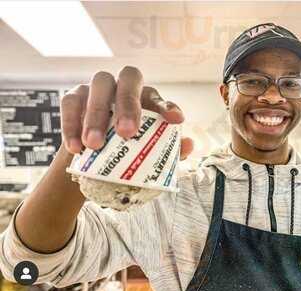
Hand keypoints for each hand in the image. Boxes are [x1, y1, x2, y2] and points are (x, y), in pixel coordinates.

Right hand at [60, 66, 193, 159]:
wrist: (91, 162)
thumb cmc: (125, 152)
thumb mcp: (146, 154)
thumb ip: (168, 149)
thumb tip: (189, 146)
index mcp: (144, 99)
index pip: (157, 96)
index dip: (166, 106)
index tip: (175, 120)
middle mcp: (123, 87)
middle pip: (129, 78)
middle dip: (129, 103)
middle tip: (127, 133)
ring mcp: (98, 89)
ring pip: (99, 85)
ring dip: (96, 114)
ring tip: (95, 145)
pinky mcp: (74, 97)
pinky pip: (70, 102)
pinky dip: (72, 124)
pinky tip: (76, 148)